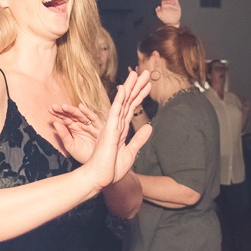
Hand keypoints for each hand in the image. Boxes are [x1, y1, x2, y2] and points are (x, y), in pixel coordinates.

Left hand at [49, 103, 104, 163]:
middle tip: (54, 107)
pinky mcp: (99, 128)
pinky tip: (80, 107)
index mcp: (74, 128)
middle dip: (63, 111)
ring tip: (64, 107)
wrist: (96, 163)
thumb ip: (63, 135)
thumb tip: (55, 123)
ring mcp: (90, 126)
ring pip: (81, 115)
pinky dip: (88, 113)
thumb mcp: (70, 146)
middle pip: (72, 115)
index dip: (58, 114)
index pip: (65, 119)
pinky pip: (93, 119)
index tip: (50, 109)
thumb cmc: (83, 155)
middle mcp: (82, 125)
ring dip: (73, 110)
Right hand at [72, 70, 152, 190]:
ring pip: (123, 102)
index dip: (140, 95)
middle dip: (137, 86)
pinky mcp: (110, 129)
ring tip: (137, 74)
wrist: (100, 177)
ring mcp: (112, 125)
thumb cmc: (111, 168)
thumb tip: (150, 127)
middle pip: (128, 101)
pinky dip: (120, 99)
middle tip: (145, 72)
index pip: (132, 108)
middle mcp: (116, 124)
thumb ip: (139, 139)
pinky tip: (124, 88)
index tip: (148, 84)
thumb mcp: (131, 152)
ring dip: (131, 87)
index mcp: (120, 129)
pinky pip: (116, 111)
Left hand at [154, 0, 181, 26]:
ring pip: (172, 0)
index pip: (164, 1)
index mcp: (165, 7)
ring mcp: (174, 6)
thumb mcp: (160, 16)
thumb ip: (158, 12)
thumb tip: (157, 7)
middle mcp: (169, 6)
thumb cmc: (165, 19)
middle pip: (168, 0)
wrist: (172, 24)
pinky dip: (176, 0)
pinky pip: (177, 3)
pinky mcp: (178, 8)